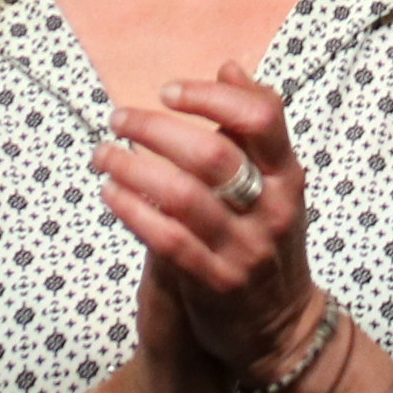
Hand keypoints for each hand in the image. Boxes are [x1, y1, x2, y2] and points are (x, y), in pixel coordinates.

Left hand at [93, 67, 318, 376]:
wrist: (281, 326)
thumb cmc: (268, 241)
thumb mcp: (277, 182)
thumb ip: (254, 127)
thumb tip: (230, 67)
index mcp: (289, 175)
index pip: (262, 117)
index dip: (211, 96)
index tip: (168, 91)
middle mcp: (274, 208)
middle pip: (212, 153)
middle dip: (155, 129)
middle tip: (119, 118)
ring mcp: (246, 248)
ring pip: (182, 196)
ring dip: (132, 168)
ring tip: (103, 155)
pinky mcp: (218, 283)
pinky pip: (167, 241)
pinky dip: (132, 212)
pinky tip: (111, 194)